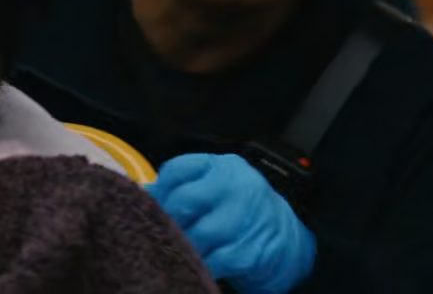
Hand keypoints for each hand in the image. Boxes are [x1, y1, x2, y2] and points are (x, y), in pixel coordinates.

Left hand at [147, 153, 315, 293]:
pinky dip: (198, 264)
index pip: (178, 169)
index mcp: (224, 168)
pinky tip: (195, 262)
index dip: (159, 189)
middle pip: (183, 201)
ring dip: (181, 244)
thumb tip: (146, 193)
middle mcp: (236, 188)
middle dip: (167, 219)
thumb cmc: (242, 210)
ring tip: (176, 247)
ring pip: (195, 235)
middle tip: (161, 229)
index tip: (151, 203)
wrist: (286, 238)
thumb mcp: (219, 185)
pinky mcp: (246, 253)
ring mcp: (243, 221)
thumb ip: (186, 184)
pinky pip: (210, 261)